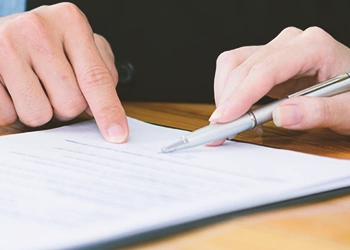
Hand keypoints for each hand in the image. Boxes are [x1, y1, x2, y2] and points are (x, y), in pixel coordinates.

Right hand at [0, 3, 127, 142]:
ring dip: (40, 111)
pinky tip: (13, 89)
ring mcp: (5, 46)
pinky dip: (13, 110)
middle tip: (55, 88)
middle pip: (70, 103)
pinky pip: (7, 115)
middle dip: (67, 106)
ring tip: (34, 87)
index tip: (117, 135)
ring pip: (38, 114)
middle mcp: (37, 29)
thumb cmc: (49, 41)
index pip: (95, 78)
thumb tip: (102, 108)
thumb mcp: (82, 44)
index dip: (108, 110)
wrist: (4, 29)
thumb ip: (101, 71)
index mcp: (70, 21)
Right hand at [211, 26, 349, 143]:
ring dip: (225, 93)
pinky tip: (240, 110)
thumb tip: (283, 115)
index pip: (266, 69)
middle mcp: (290, 43)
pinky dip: (230, 90)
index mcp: (313, 47)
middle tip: (221, 130)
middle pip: (244, 66)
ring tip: (231, 121)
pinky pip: (238, 69)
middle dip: (227, 99)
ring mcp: (277, 50)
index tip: (225, 118)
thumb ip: (321, 112)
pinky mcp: (268, 61)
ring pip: (234, 64)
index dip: (241, 94)